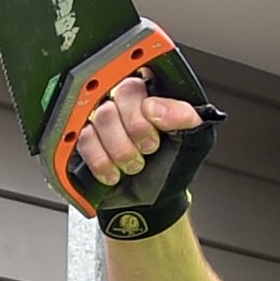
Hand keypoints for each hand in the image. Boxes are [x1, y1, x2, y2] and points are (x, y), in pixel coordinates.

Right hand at [63, 71, 204, 201]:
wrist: (157, 197)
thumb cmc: (175, 164)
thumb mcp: (195, 139)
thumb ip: (182, 116)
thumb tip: (153, 108)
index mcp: (150, 93)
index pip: (136, 83)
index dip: (141, 108)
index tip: (155, 130)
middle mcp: (123, 102)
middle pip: (116, 99)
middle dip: (134, 131)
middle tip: (148, 150)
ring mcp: (102, 120)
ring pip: (99, 120)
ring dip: (119, 150)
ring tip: (134, 165)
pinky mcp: (86, 139)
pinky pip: (84, 140)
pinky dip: (100, 161)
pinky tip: (114, 173)